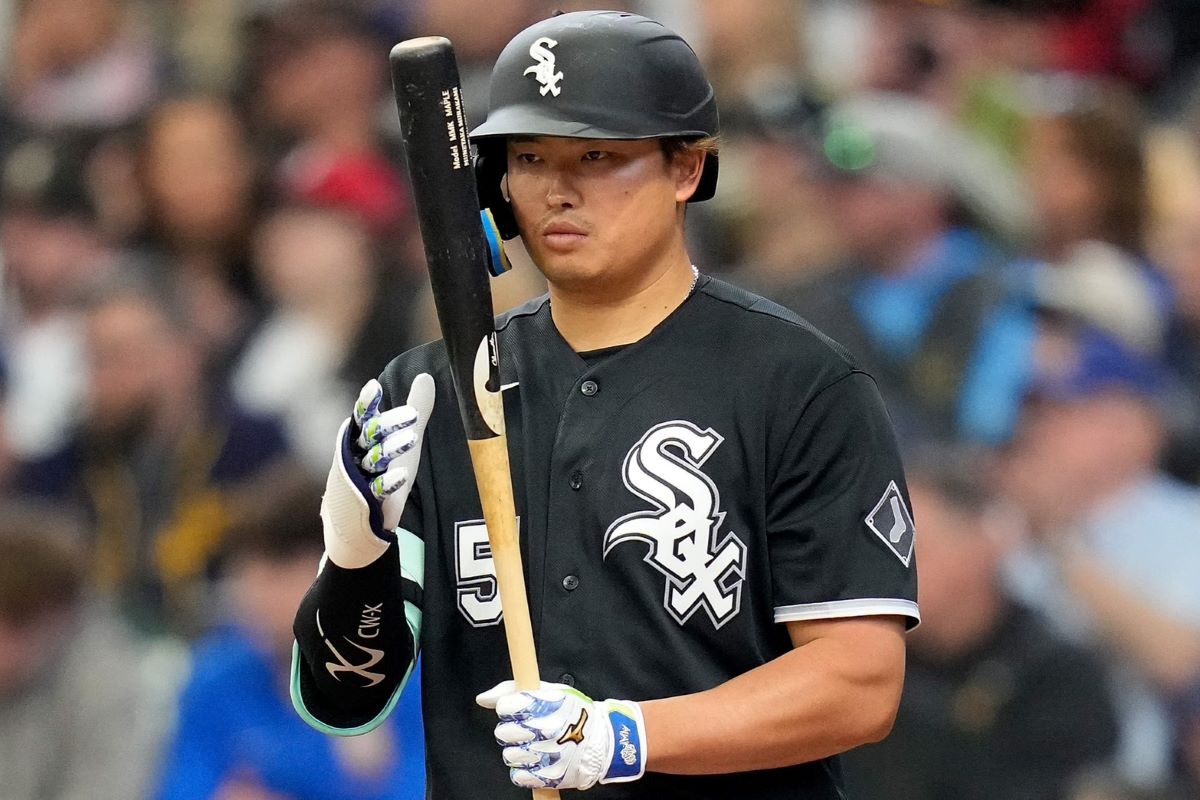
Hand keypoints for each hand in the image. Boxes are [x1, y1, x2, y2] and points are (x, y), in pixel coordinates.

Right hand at [321, 374, 434, 568]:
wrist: (357, 520)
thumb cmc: (379, 470)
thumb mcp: (402, 437)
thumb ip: (414, 408)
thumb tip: (426, 376)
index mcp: (361, 438)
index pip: (362, 416)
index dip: (366, 403)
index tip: (375, 387)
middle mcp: (356, 454)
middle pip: (370, 435)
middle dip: (388, 424)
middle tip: (412, 414)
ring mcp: (361, 478)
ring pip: (375, 459)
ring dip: (392, 448)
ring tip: (412, 438)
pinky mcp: (369, 500)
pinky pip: (378, 488)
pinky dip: (389, 481)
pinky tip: (402, 474)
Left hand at [476, 680, 646, 790]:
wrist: (604, 742)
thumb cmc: (574, 713)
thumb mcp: (550, 690)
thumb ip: (512, 690)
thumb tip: (482, 699)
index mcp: (545, 704)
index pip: (505, 706)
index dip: (509, 708)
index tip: (520, 710)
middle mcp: (545, 729)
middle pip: (503, 732)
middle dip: (512, 730)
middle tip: (528, 729)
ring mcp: (546, 755)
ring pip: (509, 755)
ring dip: (518, 750)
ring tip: (535, 745)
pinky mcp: (548, 777)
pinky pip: (519, 776)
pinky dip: (525, 769)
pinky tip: (537, 760)